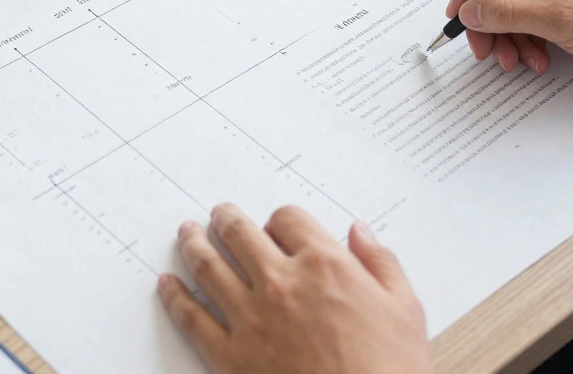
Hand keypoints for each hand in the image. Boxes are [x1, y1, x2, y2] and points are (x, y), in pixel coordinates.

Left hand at [157, 204, 431, 373]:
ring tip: (186, 233)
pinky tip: (167, 285)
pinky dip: (174, 296)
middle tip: (219, 214)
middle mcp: (281, 283)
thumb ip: (381, 263)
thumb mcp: (405, 309)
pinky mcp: (229, 355)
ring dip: (193, 244)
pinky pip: (191, 317)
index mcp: (324, 265)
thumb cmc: (390, 371)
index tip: (276, 226)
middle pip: (239, 234)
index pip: (288, 219)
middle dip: (226, 219)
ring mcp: (251, 318)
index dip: (280, 219)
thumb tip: (359, 232)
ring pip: (208, 267)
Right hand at [445, 0, 572, 98]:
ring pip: (514, 6)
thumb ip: (507, 13)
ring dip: (509, 37)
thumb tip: (469, 11)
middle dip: (489, 19)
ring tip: (516, 62)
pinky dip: (528, 42)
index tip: (460, 13)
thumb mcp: (562, 20)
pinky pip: (532, 20)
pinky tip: (537, 61)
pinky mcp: (571, 6)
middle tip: (482, 49)